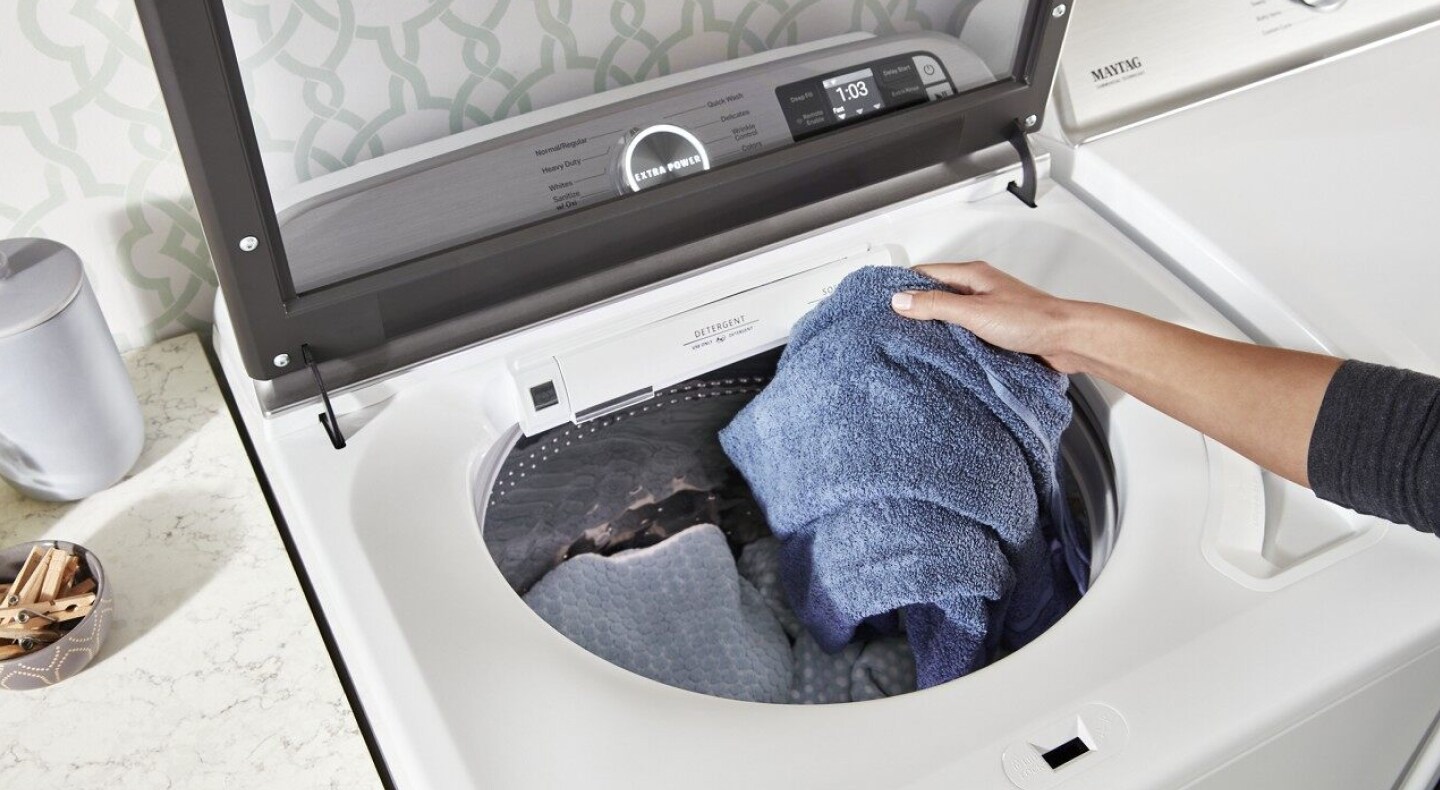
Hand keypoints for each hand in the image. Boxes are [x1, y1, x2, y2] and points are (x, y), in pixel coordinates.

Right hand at [890, 262, 1088, 372]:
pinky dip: (951, 339)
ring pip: (950, 314)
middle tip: (892, 323)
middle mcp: (979, 288)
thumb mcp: (974, 312)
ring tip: (913, 340)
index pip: (925, 273)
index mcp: (972, 275)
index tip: (882, 300)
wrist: (1067, 340)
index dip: (902, 285)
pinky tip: (944, 352)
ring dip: (934, 326)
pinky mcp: (995, 329)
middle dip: (915, 307)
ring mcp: (987, 308)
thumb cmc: (1032, 320)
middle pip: (936, 293)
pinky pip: (964, 331)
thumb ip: (936, 306)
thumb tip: (901, 300)